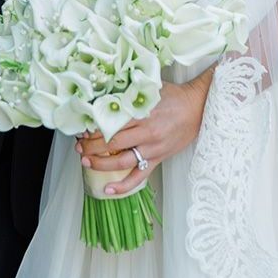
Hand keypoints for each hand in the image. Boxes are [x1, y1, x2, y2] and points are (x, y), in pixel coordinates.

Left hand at [74, 72, 213, 196]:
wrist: (198, 107)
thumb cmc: (174, 96)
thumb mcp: (150, 88)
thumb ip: (129, 93)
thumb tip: (105, 94)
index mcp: (142, 114)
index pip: (110, 124)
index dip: (92, 129)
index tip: (82, 129)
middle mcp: (146, 133)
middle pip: (111, 144)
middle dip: (91, 146)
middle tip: (79, 145)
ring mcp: (152, 149)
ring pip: (121, 162)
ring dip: (100, 164)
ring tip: (85, 161)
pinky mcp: (158, 159)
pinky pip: (139, 177)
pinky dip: (123, 186)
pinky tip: (107, 189)